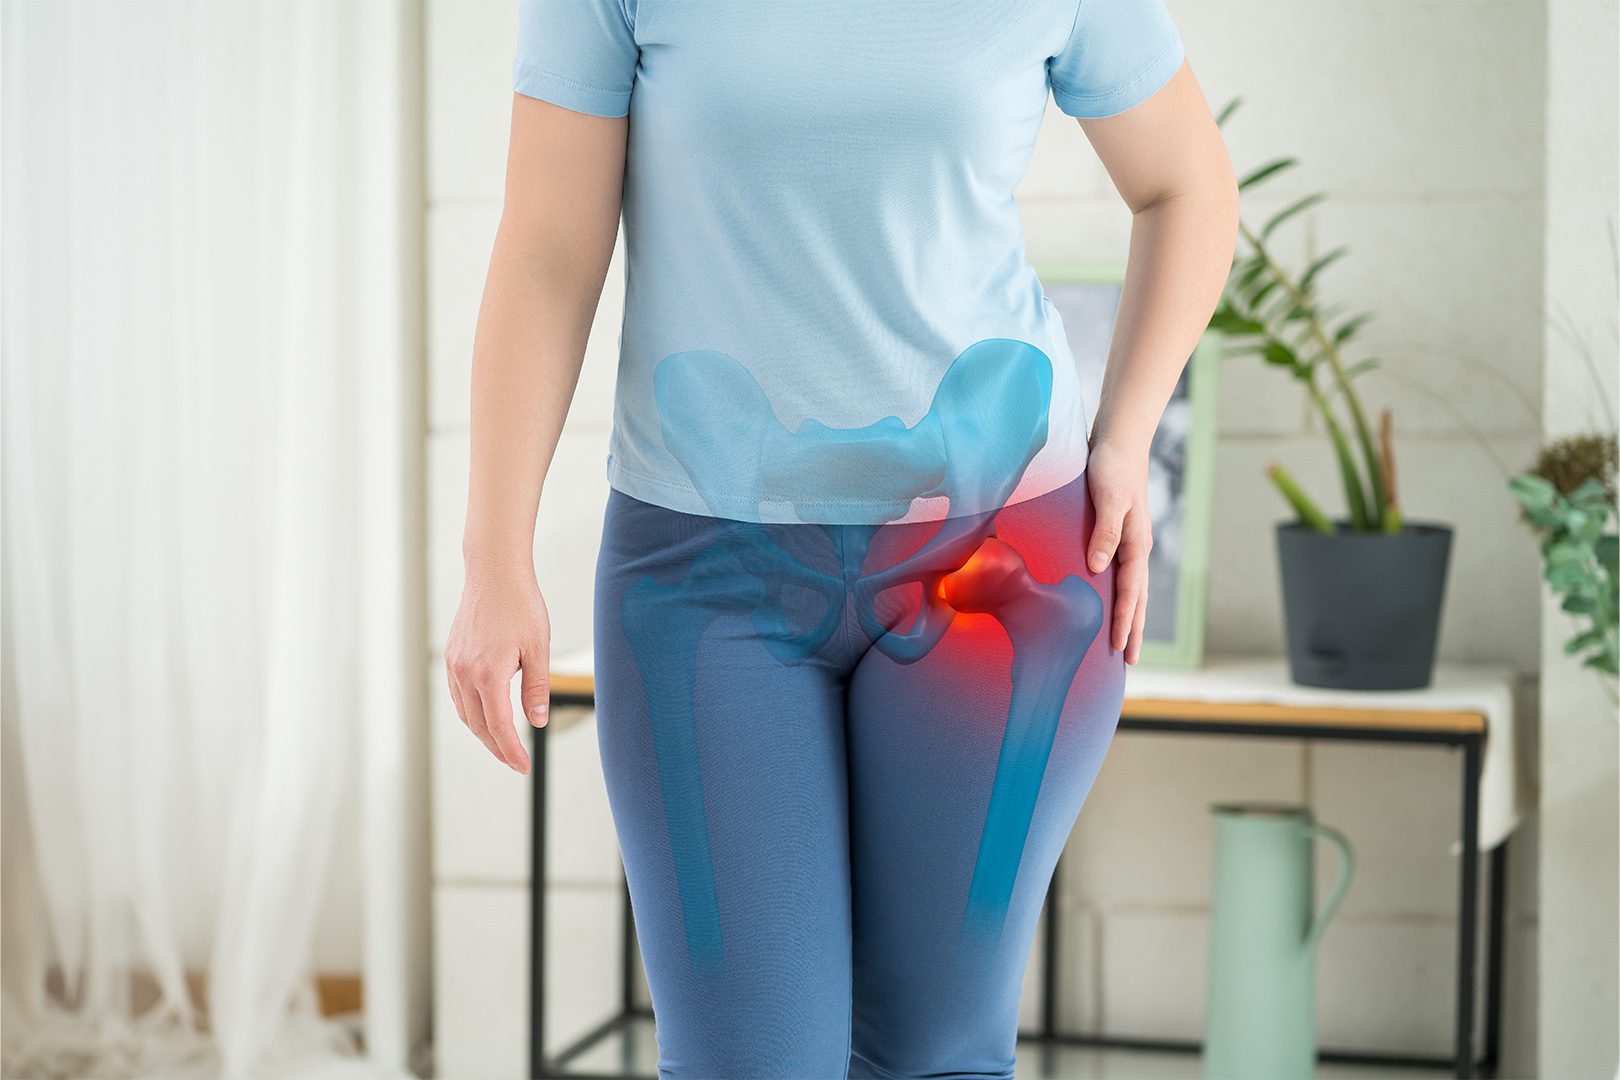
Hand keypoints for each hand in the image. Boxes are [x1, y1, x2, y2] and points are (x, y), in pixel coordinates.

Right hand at [445, 568, 551, 773]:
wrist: (494, 573)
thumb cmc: (521, 605)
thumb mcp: (539, 648)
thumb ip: (537, 688)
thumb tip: (537, 722)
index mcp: (488, 673)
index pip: (498, 726)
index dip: (511, 751)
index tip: (522, 766)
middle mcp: (465, 673)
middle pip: (478, 725)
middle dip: (497, 748)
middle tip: (515, 763)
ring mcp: (454, 665)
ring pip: (465, 713)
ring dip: (483, 733)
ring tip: (503, 745)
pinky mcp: (452, 657)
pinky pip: (458, 696)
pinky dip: (472, 712)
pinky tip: (486, 716)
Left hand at [1083, 437, 1153, 664]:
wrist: (1119, 440)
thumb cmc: (1112, 466)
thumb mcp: (1109, 498)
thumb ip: (1105, 532)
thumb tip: (1098, 568)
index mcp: (1136, 543)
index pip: (1131, 592)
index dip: (1126, 621)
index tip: (1120, 649)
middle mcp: (1135, 546)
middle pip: (1137, 597)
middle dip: (1134, 629)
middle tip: (1130, 662)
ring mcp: (1127, 541)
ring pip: (1130, 588)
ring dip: (1129, 615)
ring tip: (1123, 641)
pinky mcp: (1115, 533)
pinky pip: (1118, 573)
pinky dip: (1117, 593)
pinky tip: (1106, 600)